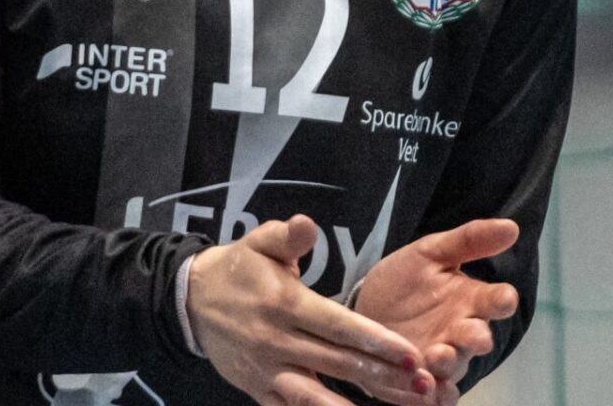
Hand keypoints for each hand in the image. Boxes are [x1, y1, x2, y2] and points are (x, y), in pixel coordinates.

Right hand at [187, 214, 438, 405]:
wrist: (189, 299)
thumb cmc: (237, 268)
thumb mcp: (259, 243)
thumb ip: (287, 237)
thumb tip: (308, 224)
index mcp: (284, 304)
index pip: (337, 325)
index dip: (375, 341)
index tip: (410, 354)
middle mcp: (277, 341)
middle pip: (336, 362)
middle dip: (381, 376)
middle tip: (423, 385)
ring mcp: (266, 370)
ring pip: (314, 396)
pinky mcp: (256, 390)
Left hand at [353, 219, 521, 393]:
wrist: (364, 307)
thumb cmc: (405, 281)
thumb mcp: (430, 252)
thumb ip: (469, 240)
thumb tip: (512, 226)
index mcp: (470, 300)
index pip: (497, 301)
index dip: (502, 300)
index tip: (502, 297)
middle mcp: (461, 332)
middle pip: (479, 339)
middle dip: (475, 338)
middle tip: (467, 335)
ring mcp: (441, 357)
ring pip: (455, 367)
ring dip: (448, 363)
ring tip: (434, 355)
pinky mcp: (419, 378)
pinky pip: (435, 393)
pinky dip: (433, 393)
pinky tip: (424, 386)